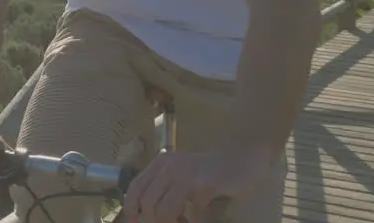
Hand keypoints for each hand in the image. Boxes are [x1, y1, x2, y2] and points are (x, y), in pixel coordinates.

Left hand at [121, 147, 270, 222]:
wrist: (242, 158)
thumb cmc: (209, 170)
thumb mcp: (180, 173)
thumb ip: (163, 187)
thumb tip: (146, 214)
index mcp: (161, 163)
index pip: (135, 188)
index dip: (131, 210)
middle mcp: (170, 166)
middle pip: (148, 203)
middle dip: (153, 221)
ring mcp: (187, 175)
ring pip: (164, 210)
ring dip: (171, 222)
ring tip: (184, 221)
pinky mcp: (206, 184)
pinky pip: (194, 211)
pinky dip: (197, 219)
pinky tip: (203, 212)